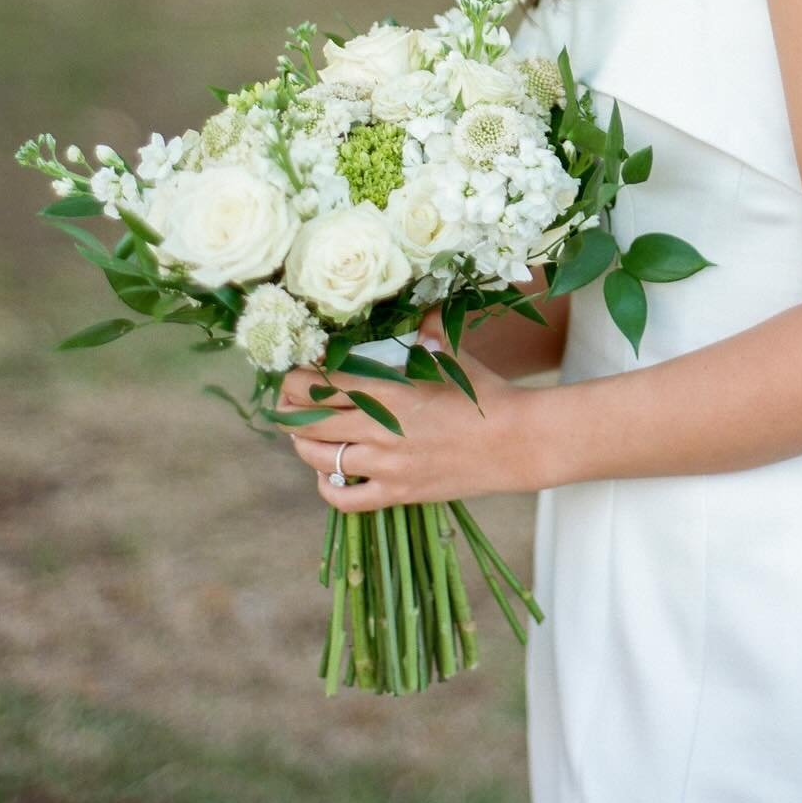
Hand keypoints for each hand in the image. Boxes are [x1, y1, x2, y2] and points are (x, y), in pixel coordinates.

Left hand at [279, 330, 533, 510]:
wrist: (516, 440)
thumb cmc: (485, 391)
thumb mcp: (453, 354)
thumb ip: (428, 329)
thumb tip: (420, 304)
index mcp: (388, 389)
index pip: (321, 384)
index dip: (296, 379)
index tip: (291, 373)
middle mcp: (379, 428)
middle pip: (309, 422)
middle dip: (288, 410)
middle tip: (285, 401)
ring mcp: (387, 465)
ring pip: (320, 460)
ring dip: (304, 446)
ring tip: (304, 434)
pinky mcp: (398, 492)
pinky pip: (346, 498)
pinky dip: (329, 488)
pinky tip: (331, 475)